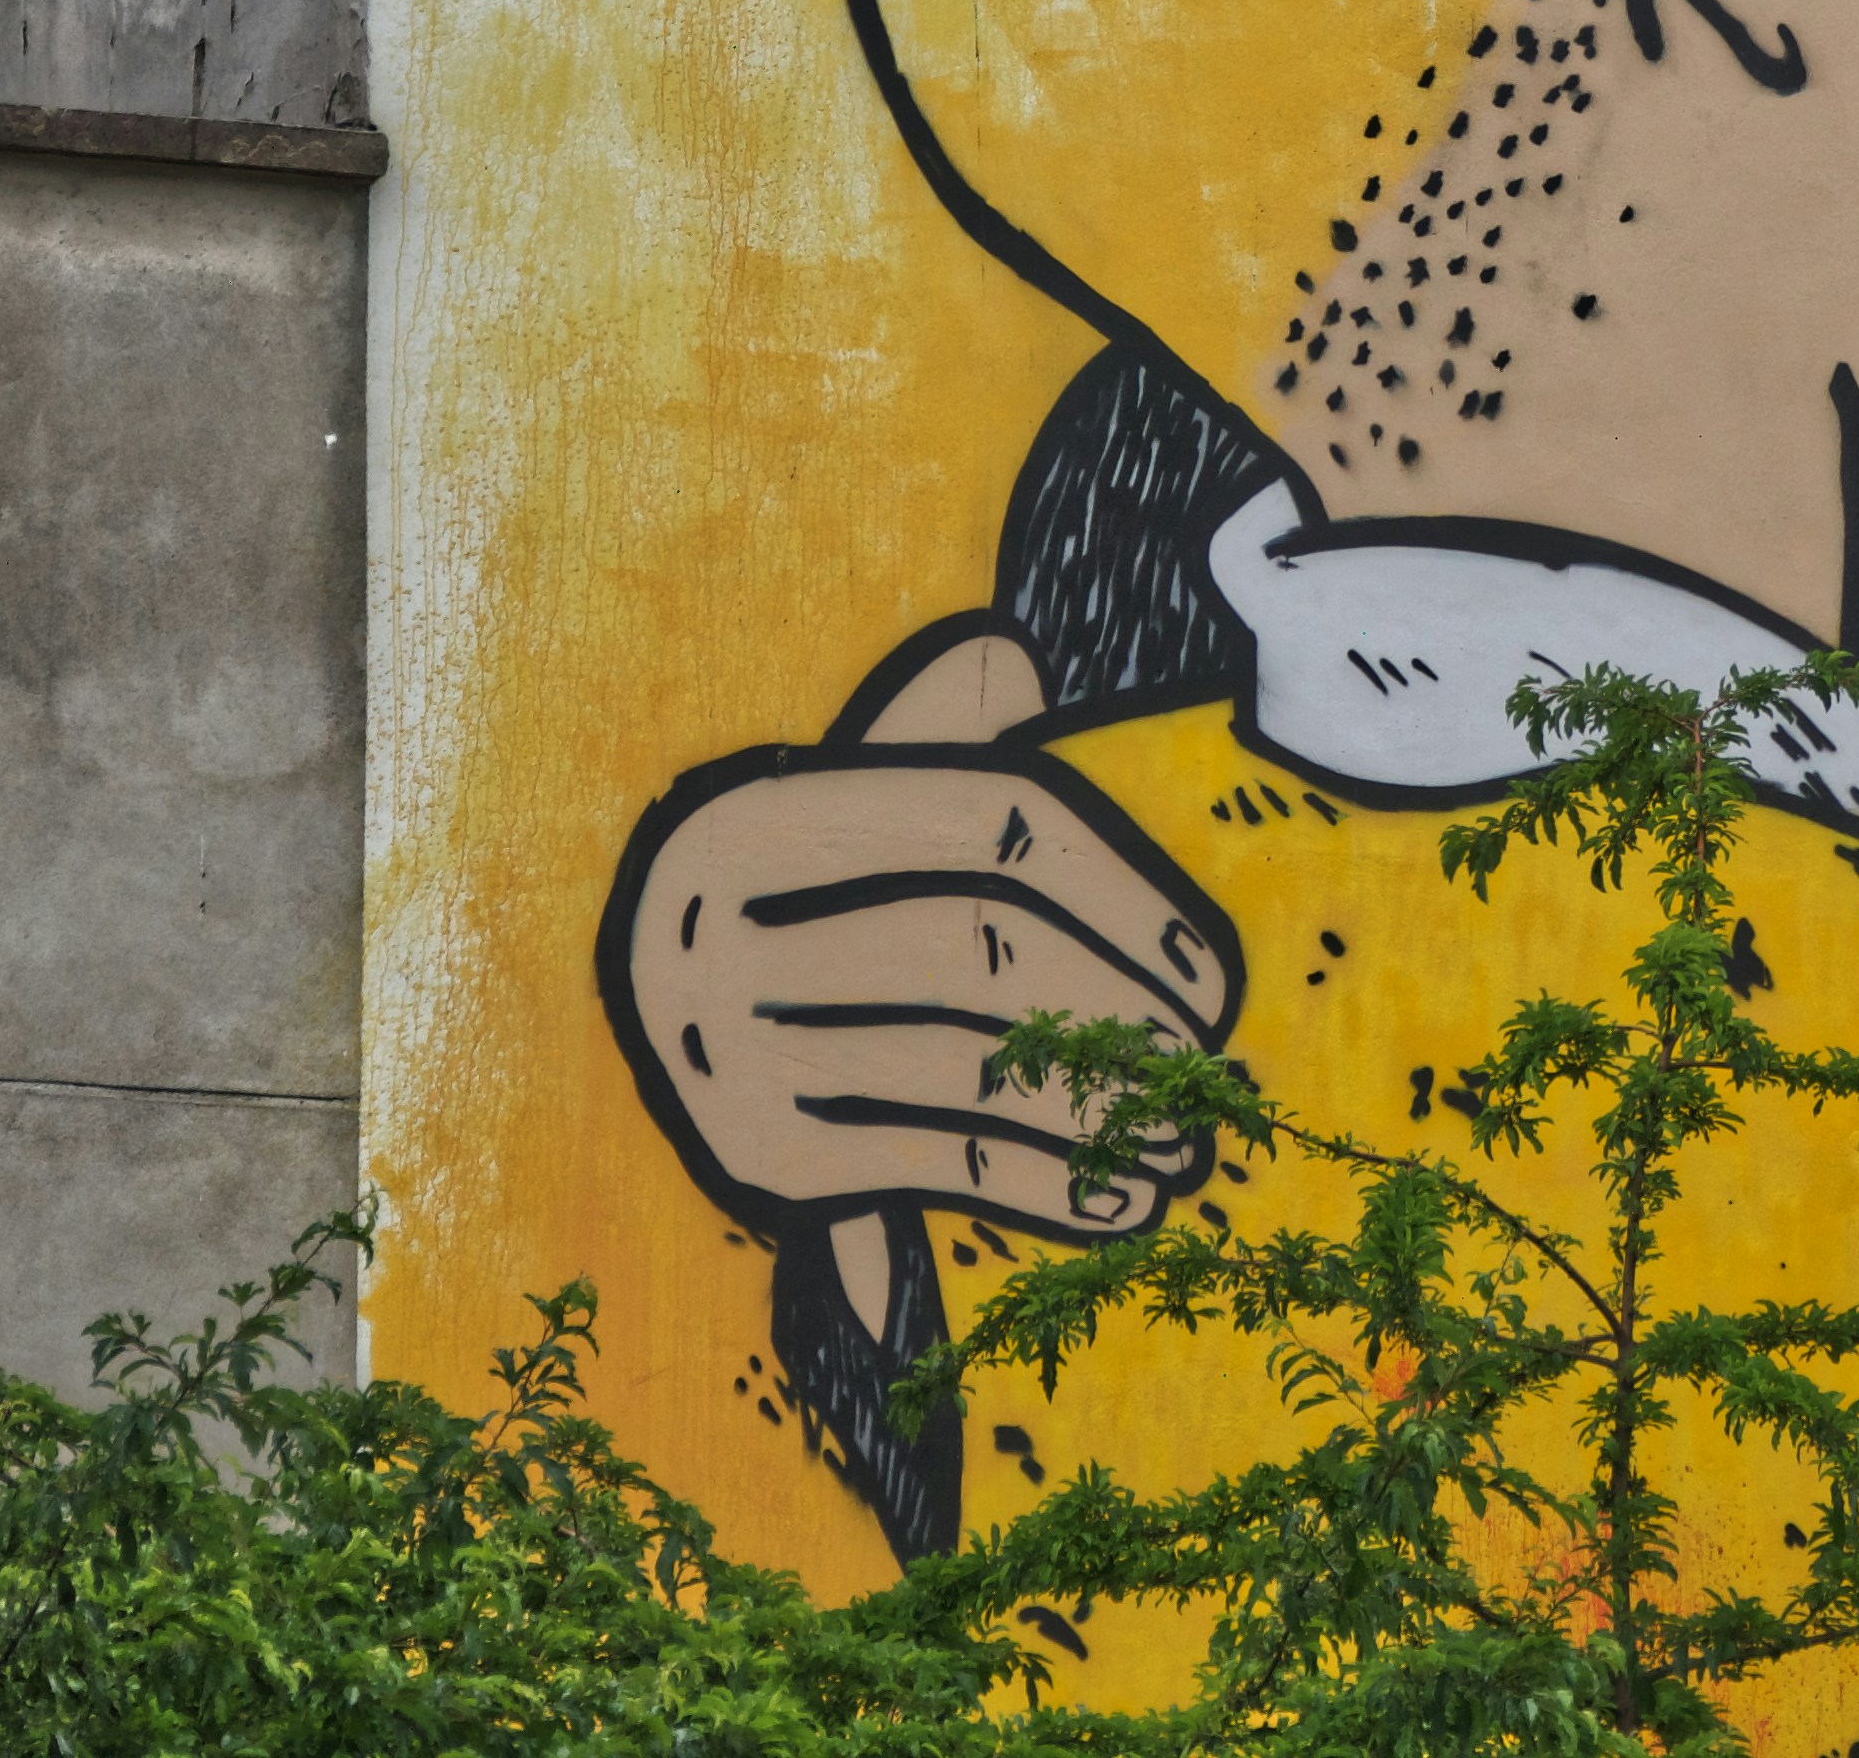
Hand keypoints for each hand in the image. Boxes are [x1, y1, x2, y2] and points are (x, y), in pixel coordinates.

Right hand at [605, 632, 1241, 1244]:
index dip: (1121, 892)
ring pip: (964, 1070)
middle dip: (1117, 1009)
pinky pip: (933, 1166)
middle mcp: (728, 930)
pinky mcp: (760, 1157)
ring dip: (1099, 1113)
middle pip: (978, 951)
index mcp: (763, 815)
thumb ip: (934, 726)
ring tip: (1183, 1138)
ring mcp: (732, 1051)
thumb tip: (1007, 660)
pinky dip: (1045, 1188)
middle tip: (1199, 1060)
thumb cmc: (793, 889)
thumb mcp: (838, 786)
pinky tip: (1126, 1198)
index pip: (988, 825)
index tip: (1204, 973)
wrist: (654, 1019)